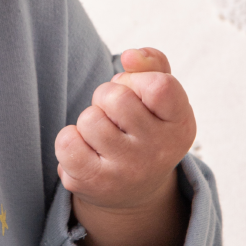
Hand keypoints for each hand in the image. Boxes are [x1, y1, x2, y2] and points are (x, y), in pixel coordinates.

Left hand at [54, 48, 196, 245]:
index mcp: (180, 124)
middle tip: (115, 115)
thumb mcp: (160, 96)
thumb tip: (130, 56)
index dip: (137, 80)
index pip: (158, 86)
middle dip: (106, 97)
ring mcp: (127, 171)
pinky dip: (70, 141)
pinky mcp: (96, 184)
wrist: (135, 189)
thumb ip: (151, 64)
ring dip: (89, 121)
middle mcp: (158, 151)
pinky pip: (66, 143)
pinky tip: (87, 151)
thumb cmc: (145, 128)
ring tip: (103, 136)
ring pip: (88, 119)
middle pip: (114, 97)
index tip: (138, 92)